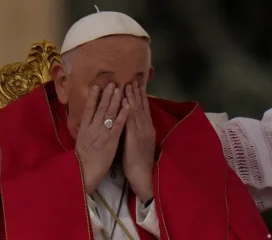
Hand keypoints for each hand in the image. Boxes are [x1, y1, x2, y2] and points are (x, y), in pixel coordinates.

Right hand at [76, 82, 129, 194]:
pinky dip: (122, 115)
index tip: (97, 86)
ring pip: (108, 114)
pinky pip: (117, 126)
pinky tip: (127, 106)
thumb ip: (85, 132)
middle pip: (100, 108)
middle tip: (112, 82)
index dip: (93, 97)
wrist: (83, 173)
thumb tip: (87, 123)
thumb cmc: (82, 161)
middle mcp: (92, 128)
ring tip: (120, 89)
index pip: (89, 110)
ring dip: (115, 100)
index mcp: (84, 129)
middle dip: (106, 95)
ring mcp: (102, 134)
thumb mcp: (80, 143)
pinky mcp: (111, 141)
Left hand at [123, 81, 155, 201]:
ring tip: (129, 84)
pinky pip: (131, 121)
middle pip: (141, 106)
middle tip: (133, 79)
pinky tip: (125, 101)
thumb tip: (130, 123)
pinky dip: (128, 110)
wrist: (144, 176)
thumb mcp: (138, 143)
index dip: (140, 96)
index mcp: (146, 129)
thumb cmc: (138, 162)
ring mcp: (141, 132)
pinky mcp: (135, 138)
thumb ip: (135, 132)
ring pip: (136, 111)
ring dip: (132, 97)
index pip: (143, 109)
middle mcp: (145, 128)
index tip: (136, 84)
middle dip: (136, 92)